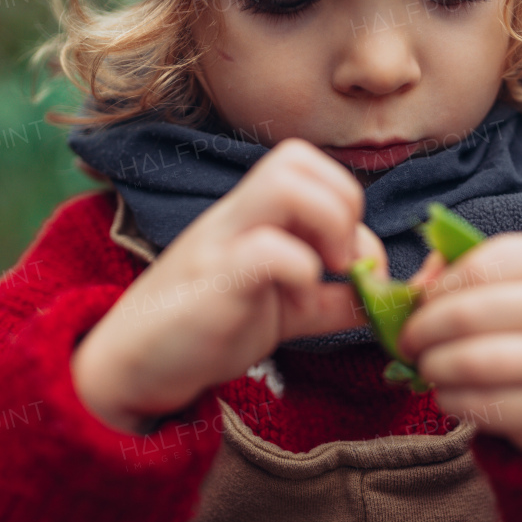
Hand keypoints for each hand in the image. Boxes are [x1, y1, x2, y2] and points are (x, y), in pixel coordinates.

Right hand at [73, 138, 387, 432]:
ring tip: (328, 273)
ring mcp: (222, 243)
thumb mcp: (285, 309)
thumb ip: (333, 299)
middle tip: (343, 261)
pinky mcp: (215, 281)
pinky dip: (302, 273)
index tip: (350, 258)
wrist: (136, 364)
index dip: (345, 199)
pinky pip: (269, 250)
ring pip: (286, 184)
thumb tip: (385, 296)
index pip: (305, 161)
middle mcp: (236, 215)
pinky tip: (297, 304)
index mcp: (252, 213)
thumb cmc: (207, 326)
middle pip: (297, 157)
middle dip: (342, 204)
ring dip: (328, 225)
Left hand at [396, 233, 521, 454]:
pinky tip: (449, 396)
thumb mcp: (517, 281)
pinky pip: (488, 407)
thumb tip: (410, 291)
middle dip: (422, 332)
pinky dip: (453, 401)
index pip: (479, 266)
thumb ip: (461, 272)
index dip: (434, 290)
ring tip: (427, 369)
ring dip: (434, 368)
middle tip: (408, 344)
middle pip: (470, 315)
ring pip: (475, 363)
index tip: (416, 307)